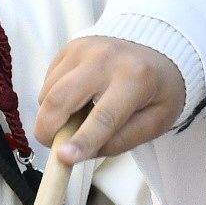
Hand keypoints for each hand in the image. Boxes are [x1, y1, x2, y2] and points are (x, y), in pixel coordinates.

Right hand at [39, 36, 187, 165]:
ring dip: (50, 114)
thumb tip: (81, 153)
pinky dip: (52, 98)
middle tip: (52, 146)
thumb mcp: (156, 121)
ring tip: (72, 120)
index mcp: (135, 79)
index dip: (82, 140)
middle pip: (61, 99)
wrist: (157, 50)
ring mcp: (85, 49)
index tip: (63, 157)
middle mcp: (106, 58)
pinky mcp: (71, 47)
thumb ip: (122, 141)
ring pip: (49, 91)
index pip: (104, 117)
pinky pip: (49, 80)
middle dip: (47, 129)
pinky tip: (74, 100)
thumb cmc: (158, 90)